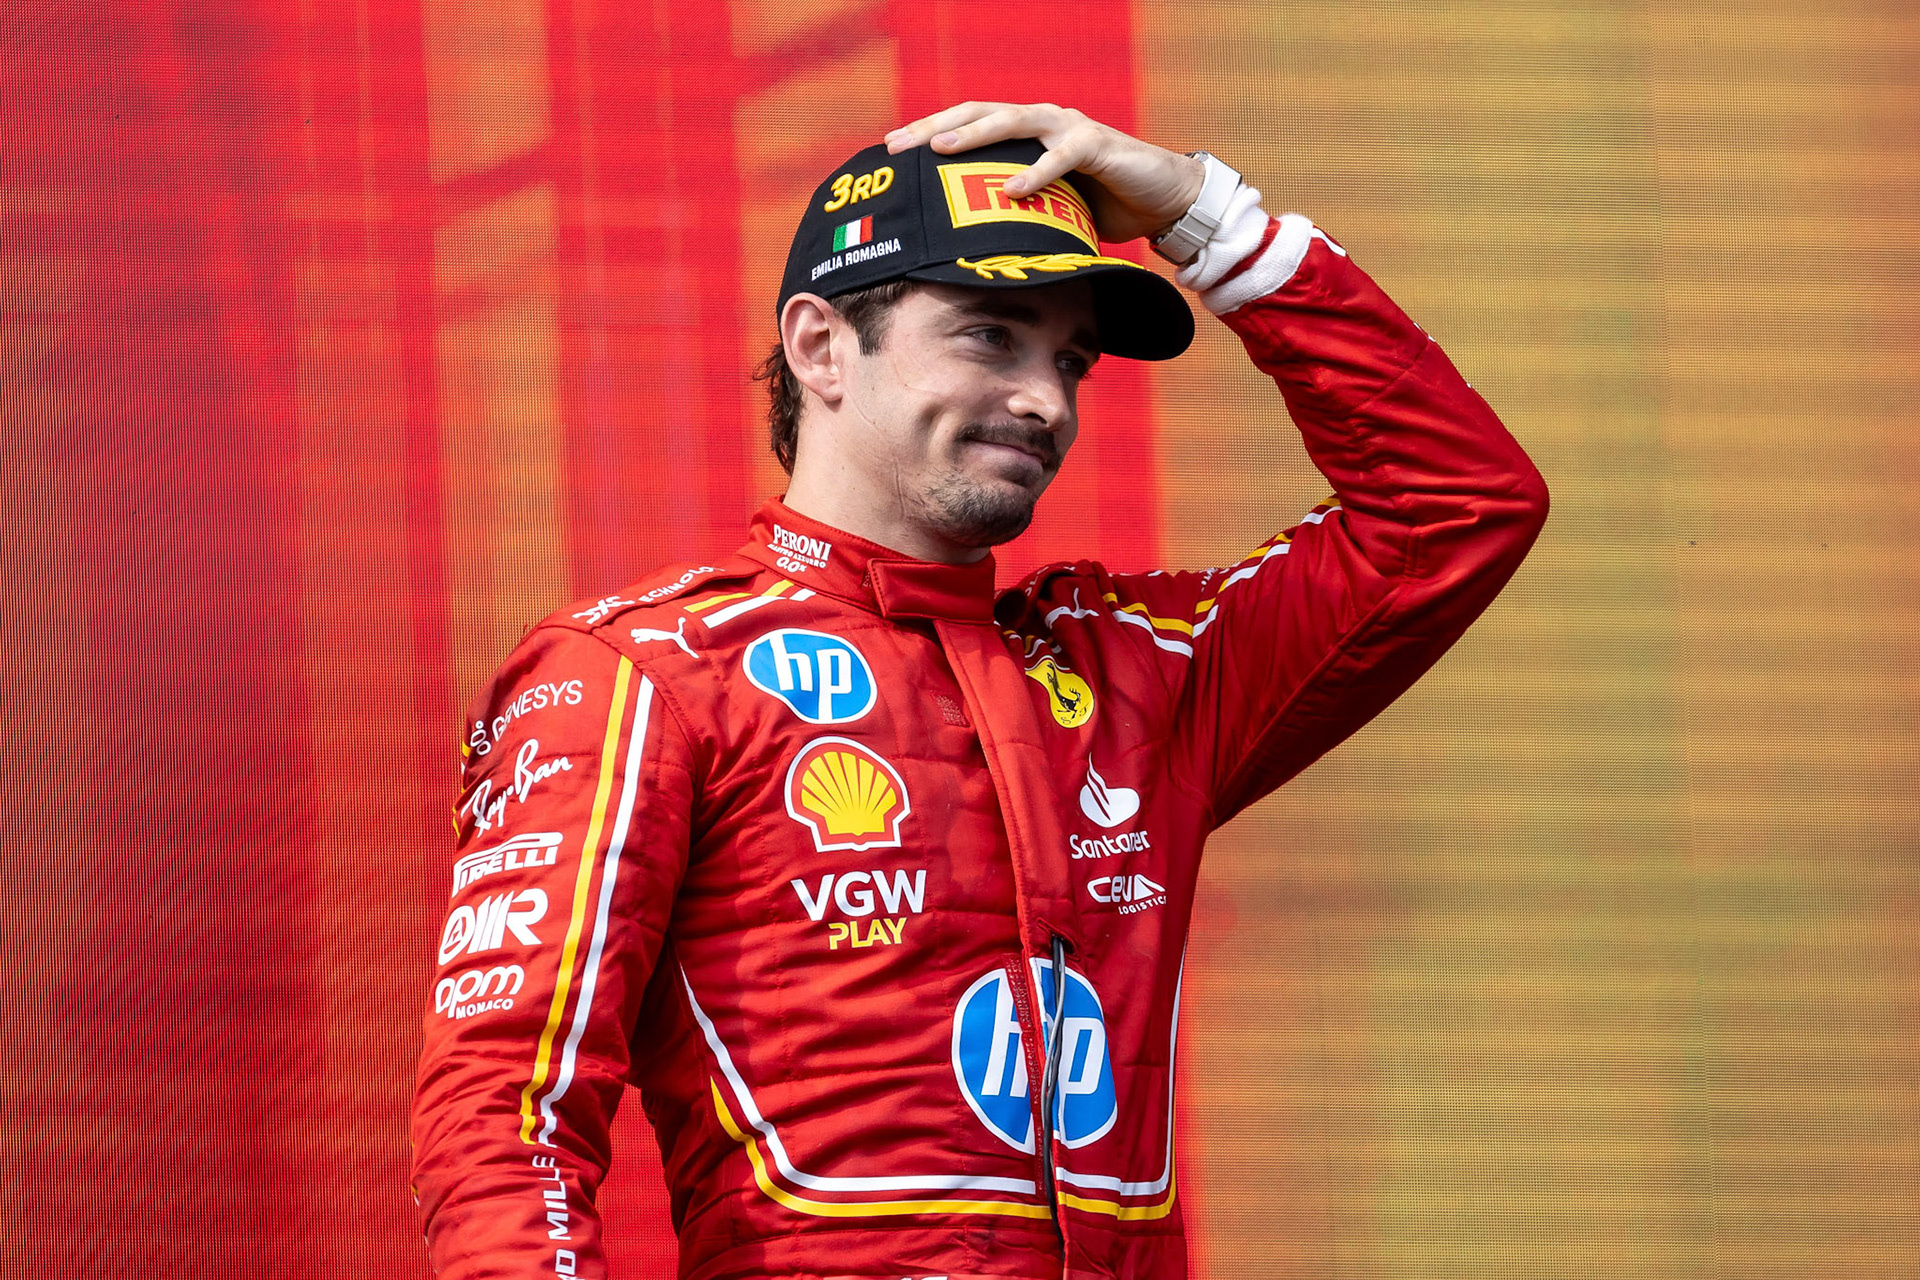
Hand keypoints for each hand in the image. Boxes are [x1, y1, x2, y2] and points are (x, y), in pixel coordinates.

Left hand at [885, 102, 1203, 244]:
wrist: (1164, 199)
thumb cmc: (1103, 204)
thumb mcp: (1048, 209)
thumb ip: (1013, 212)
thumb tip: (966, 244)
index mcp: (1025, 133)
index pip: (969, 122)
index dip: (930, 131)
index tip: (891, 149)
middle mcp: (1042, 121)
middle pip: (979, 112)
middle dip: (936, 127)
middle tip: (900, 144)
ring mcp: (1069, 129)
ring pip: (1014, 121)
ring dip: (976, 134)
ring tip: (942, 149)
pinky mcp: (1097, 146)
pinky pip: (1062, 155)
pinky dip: (1037, 172)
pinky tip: (1013, 189)